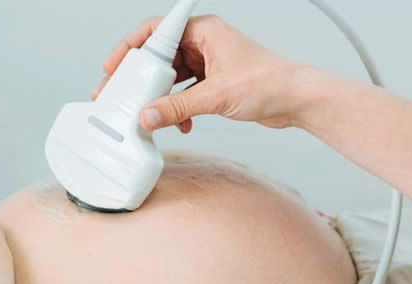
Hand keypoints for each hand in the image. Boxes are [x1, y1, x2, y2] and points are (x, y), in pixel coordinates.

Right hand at [93, 16, 305, 132]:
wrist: (297, 101)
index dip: (130, 48)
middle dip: (142, 79)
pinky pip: (186, 94)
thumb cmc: (270, 83)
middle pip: (160, 57)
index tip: (114, 67)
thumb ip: (178, 108)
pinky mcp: (215, 84)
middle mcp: (205, 43)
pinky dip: (180, 108)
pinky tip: (181, 124)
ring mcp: (210, 64)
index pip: (156, 31)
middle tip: (123, 95)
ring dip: (162, 98)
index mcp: (204, 31)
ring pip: (172, 78)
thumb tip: (148, 116)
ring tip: (149, 114)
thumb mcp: (217, 96)